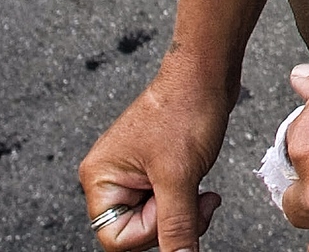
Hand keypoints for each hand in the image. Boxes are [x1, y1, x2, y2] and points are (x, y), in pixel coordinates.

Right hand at [79, 58, 232, 250]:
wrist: (207, 73)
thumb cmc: (185, 109)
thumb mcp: (180, 176)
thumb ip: (176, 225)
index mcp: (100, 178)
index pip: (116, 238)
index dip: (150, 231)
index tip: (178, 206)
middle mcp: (111, 177)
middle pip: (136, 231)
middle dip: (172, 221)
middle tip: (197, 198)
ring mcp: (134, 173)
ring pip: (156, 219)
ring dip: (184, 212)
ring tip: (200, 187)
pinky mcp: (156, 169)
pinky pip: (168, 203)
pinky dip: (187, 201)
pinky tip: (200, 183)